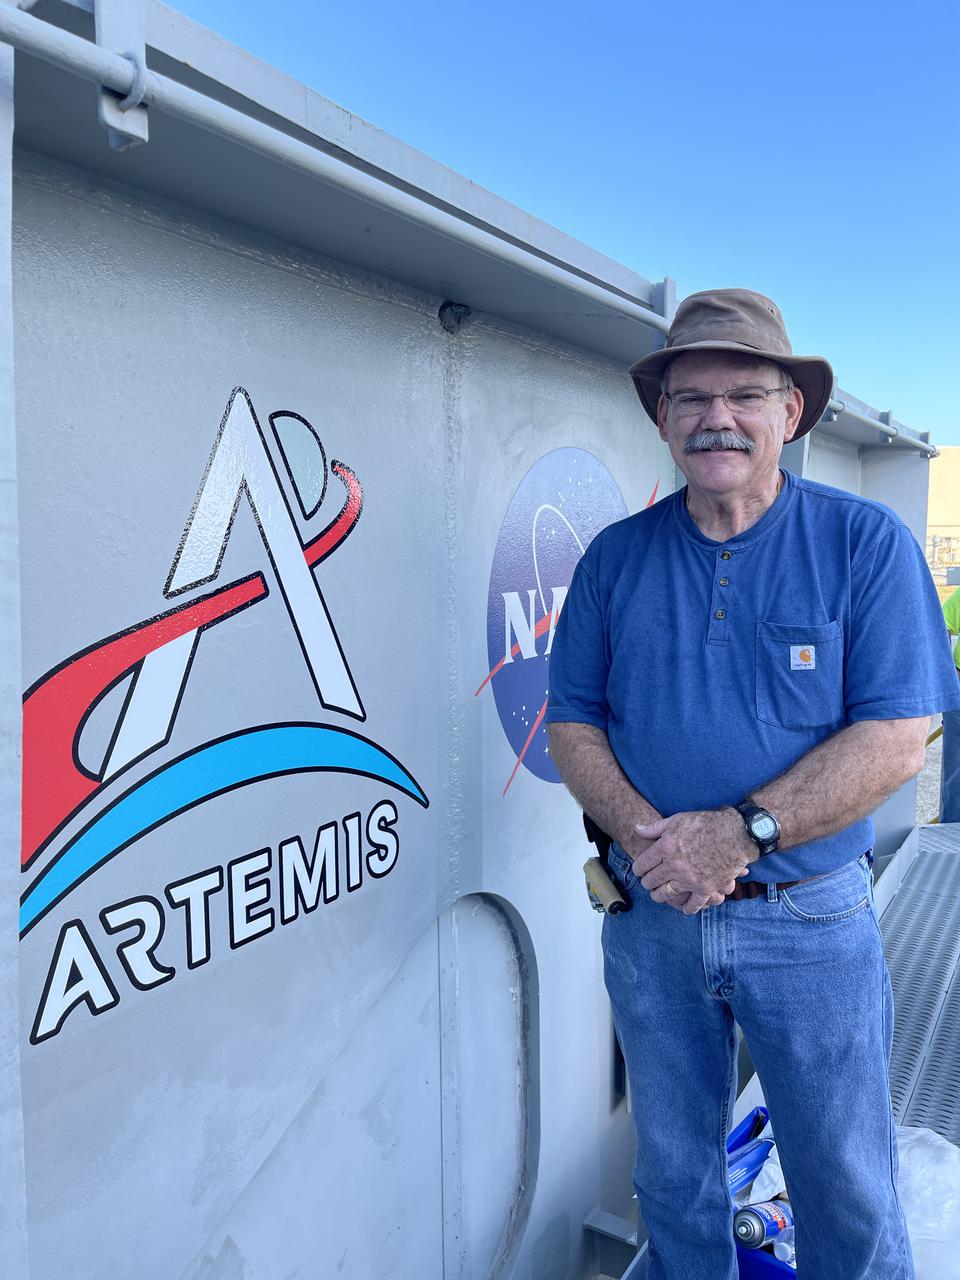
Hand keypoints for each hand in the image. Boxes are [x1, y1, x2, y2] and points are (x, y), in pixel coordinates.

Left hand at [631, 809, 752, 914]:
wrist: (736, 832)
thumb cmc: (705, 823)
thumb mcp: (677, 820)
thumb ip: (655, 828)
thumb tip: (637, 829)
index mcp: (665, 847)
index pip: (642, 864)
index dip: (638, 869)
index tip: (639, 870)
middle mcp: (674, 865)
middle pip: (651, 881)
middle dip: (646, 882)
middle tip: (647, 882)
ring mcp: (689, 879)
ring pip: (665, 894)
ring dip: (659, 896)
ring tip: (658, 894)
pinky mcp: (705, 889)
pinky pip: (692, 904)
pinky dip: (686, 908)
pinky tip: (682, 907)